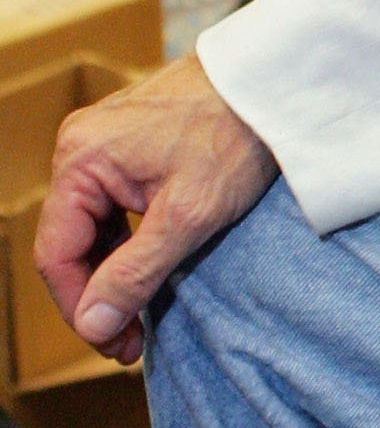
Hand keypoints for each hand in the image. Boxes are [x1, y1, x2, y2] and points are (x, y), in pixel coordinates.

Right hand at [33, 57, 274, 367]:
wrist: (276, 81)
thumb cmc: (237, 136)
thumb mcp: (189, 216)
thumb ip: (135, 274)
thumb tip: (92, 325)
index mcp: (80, 160)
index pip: (56, 255)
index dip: (81, 308)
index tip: (115, 347)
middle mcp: (79, 148)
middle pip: (71, 243)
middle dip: (99, 296)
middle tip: (132, 344)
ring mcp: (103, 143)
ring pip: (92, 228)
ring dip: (114, 273)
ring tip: (145, 317)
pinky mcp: (129, 145)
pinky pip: (113, 206)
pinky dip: (128, 243)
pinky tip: (152, 271)